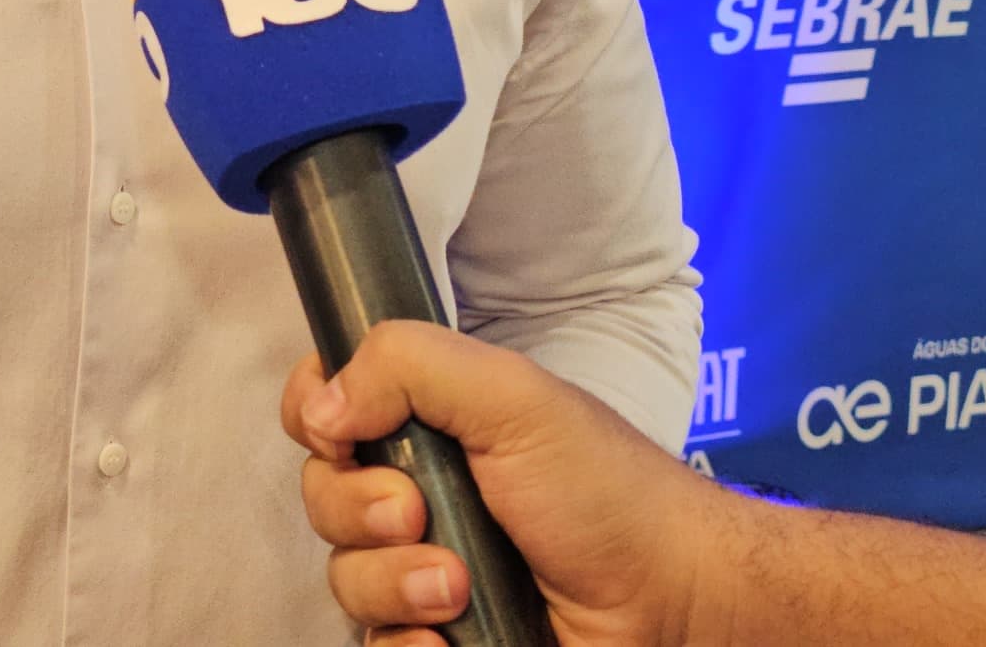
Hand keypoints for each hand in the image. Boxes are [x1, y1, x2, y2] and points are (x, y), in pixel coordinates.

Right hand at [281, 322, 715, 646]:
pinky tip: (451, 635)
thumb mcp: (513, 396)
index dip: (316, 419)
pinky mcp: (438, 635)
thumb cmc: (607, 493)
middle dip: (362, 511)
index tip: (346, 435)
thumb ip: (408, 365)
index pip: (323, 405)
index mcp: (427, 422)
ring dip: (394, 583)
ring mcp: (424, 568)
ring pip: (345, 579)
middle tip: (420, 515)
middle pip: (323, 498)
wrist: (669, 600)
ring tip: (457, 587)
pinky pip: (377, 644)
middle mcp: (417, 492)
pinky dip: (407, 643)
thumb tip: (320, 404)